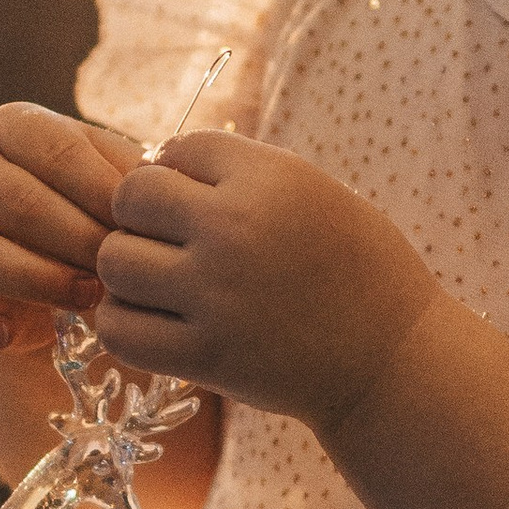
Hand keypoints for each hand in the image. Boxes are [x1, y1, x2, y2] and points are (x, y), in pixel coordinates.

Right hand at [0, 103, 140, 354]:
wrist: (46, 265)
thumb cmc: (90, 210)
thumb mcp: (112, 183)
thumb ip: (133, 177)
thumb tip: (164, 186)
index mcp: (12, 127)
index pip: (58, 154)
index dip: (105, 195)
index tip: (147, 230)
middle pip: (14, 202)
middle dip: (77, 243)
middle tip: (122, 273)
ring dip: (31, 279)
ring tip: (86, 299)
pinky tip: (3, 338)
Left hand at [95, 133, 438, 428]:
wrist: (393, 360)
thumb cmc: (358, 271)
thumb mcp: (316, 194)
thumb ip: (242, 176)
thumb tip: (153, 166)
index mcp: (270, 178)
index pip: (176, 147)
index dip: (179, 173)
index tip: (200, 202)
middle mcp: (236, 227)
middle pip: (131, 197)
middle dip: (141, 217)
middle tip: (169, 242)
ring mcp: (216, 294)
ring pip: (114, 261)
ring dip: (128, 271)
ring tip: (160, 284)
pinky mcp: (206, 356)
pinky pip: (119, 329)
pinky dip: (124, 325)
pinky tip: (154, 324)